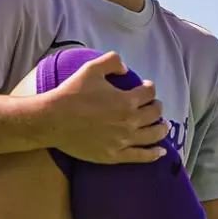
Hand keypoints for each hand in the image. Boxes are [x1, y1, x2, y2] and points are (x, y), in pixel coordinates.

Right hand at [40, 52, 168, 163]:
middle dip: (157, 107)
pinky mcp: (115, 155)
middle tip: (154, 106)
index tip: (146, 87)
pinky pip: (141, 156)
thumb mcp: (91, 69)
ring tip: (163, 126)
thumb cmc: (71, 93)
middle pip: (154, 113)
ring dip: (161, 129)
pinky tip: (160, 151)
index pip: (149, 93)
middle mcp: (129, 121)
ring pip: (153, 135)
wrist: (53, 120)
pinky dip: (154, 154)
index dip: (150, 88)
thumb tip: (126, 68)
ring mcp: (123, 140)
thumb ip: (112, 62)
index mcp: (126, 100)